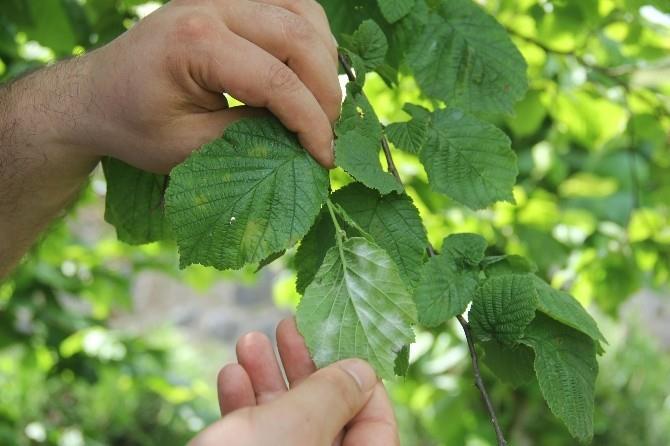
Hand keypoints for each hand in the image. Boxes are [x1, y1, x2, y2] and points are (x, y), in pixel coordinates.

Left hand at [77, 0, 340, 170]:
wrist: (98, 94)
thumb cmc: (135, 125)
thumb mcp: (189, 149)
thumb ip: (249, 141)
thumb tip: (302, 140)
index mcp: (194, 42)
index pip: (276, 79)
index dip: (311, 122)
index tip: (326, 157)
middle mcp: (212, 4)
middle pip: (299, 36)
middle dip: (326, 90)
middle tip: (328, 132)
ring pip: (303, 11)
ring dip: (324, 59)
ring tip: (320, 104)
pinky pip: (290, 5)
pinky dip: (310, 37)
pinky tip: (307, 72)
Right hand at [189, 318, 398, 445]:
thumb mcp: (296, 426)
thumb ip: (334, 394)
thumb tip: (362, 369)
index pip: (377, 423)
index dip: (359, 377)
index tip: (334, 339)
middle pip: (328, 417)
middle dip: (302, 367)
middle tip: (286, 327)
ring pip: (286, 425)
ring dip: (265, 379)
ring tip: (248, 342)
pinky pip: (255, 440)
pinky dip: (242, 407)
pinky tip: (229, 376)